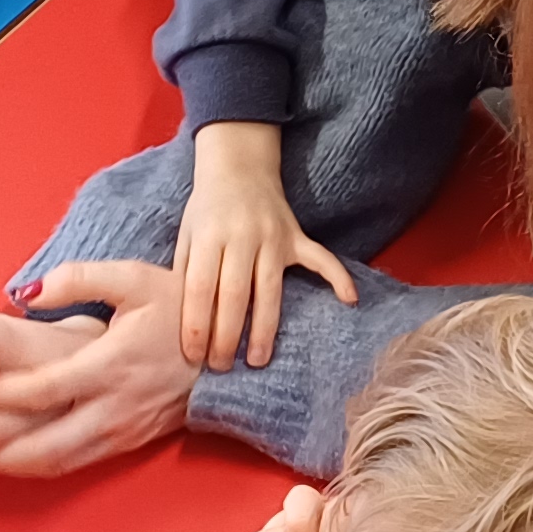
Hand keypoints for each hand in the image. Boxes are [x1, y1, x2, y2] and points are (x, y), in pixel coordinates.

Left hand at [0, 260, 206, 476]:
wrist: (234, 358)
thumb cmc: (180, 311)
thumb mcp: (134, 278)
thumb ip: (78, 278)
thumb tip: (24, 292)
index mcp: (111, 365)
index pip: (42, 390)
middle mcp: (113, 408)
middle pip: (41, 441)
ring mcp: (119, 433)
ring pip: (53, 462)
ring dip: (2, 463)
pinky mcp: (122, 445)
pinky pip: (69, 464)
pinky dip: (29, 467)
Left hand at [175, 123, 358, 370]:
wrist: (238, 164)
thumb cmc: (208, 208)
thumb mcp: (186, 233)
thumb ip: (184, 272)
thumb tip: (182, 321)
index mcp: (209, 235)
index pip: (200, 287)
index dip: (196, 324)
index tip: (194, 355)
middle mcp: (242, 236)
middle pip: (235, 294)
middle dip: (227, 335)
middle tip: (221, 367)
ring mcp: (274, 236)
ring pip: (270, 289)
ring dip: (265, 328)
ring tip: (258, 360)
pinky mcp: (296, 236)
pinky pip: (321, 258)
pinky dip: (338, 277)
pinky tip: (350, 300)